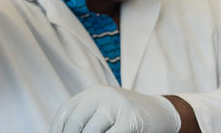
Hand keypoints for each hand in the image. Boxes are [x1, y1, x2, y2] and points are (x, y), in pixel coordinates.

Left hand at [50, 84, 180, 132]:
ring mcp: (117, 104)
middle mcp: (102, 93)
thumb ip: (86, 120)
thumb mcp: (104, 112)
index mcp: (93, 92)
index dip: (58, 131)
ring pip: (91, 132)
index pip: (65, 114)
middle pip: (75, 124)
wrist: (161, 113)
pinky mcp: (130, 119)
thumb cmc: (128, 117)